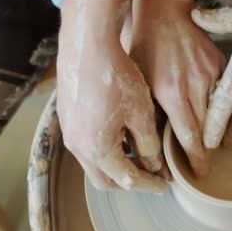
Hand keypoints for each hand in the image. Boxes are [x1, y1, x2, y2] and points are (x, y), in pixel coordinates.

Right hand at [57, 6, 168, 192]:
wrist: (87, 46)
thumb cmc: (116, 78)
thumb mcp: (142, 114)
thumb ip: (148, 145)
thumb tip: (155, 166)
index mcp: (98, 150)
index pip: (127, 180)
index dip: (149, 184)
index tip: (164, 184)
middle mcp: (78, 147)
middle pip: (105, 179)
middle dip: (129, 182)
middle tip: (151, 176)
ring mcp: (69, 133)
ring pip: (94, 163)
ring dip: (116, 165)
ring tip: (139, 155)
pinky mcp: (67, 119)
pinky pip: (86, 146)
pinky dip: (104, 150)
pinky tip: (121, 136)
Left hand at [130, 9, 224, 175]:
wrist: (164, 13)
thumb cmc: (145, 49)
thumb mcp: (140, 85)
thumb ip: (151, 116)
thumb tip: (155, 149)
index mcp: (171, 93)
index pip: (191, 137)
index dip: (197, 159)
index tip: (200, 173)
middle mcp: (195, 86)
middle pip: (210, 129)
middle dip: (210, 149)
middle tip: (209, 164)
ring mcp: (211, 74)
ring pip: (222, 113)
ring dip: (220, 130)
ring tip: (217, 143)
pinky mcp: (221, 65)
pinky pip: (226, 94)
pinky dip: (223, 107)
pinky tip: (220, 114)